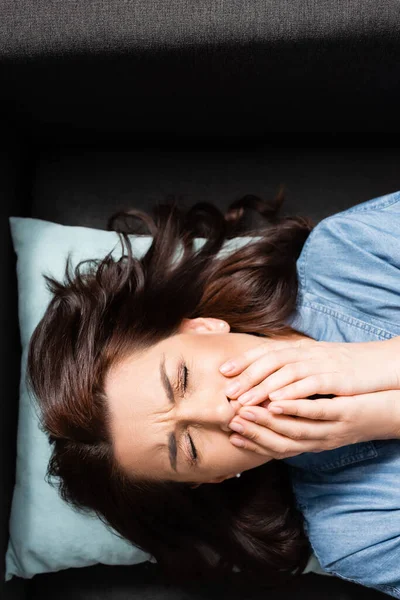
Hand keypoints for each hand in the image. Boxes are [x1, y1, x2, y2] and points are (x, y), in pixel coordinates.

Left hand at [221, 337, 399, 406]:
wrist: (381, 364)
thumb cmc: (344, 366)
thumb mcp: (314, 360)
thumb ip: (291, 363)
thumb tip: (263, 372)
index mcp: (301, 348)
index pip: (267, 350)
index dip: (244, 359)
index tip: (223, 370)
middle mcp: (308, 352)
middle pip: (271, 360)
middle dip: (247, 376)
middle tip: (227, 392)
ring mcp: (323, 363)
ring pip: (287, 372)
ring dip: (263, 387)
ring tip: (244, 402)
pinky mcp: (338, 377)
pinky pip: (311, 384)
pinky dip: (292, 392)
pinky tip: (276, 403)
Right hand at [228, 390, 399, 459]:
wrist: (393, 413)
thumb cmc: (354, 408)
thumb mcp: (324, 415)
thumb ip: (299, 415)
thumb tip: (271, 404)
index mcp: (313, 441)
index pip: (278, 447)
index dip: (254, 442)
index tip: (231, 433)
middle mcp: (321, 441)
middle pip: (282, 442)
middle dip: (254, 432)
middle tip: (231, 421)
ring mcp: (333, 429)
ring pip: (295, 429)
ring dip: (268, 422)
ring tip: (246, 411)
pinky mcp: (345, 414)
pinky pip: (318, 413)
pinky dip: (296, 408)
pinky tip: (278, 401)